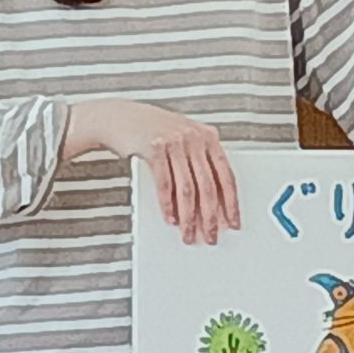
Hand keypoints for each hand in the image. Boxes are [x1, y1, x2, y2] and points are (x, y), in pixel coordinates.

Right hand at [63, 99, 239, 244]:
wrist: (119, 116)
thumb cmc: (152, 131)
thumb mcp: (183, 139)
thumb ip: (199, 161)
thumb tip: (211, 203)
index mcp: (207, 136)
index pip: (226, 175)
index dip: (231, 203)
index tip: (233, 222)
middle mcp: (194, 137)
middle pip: (208, 186)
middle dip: (210, 217)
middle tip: (210, 236)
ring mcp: (174, 141)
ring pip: (187, 189)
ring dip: (189, 217)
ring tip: (189, 233)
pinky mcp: (153, 148)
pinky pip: (164, 184)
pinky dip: (167, 205)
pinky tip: (170, 218)